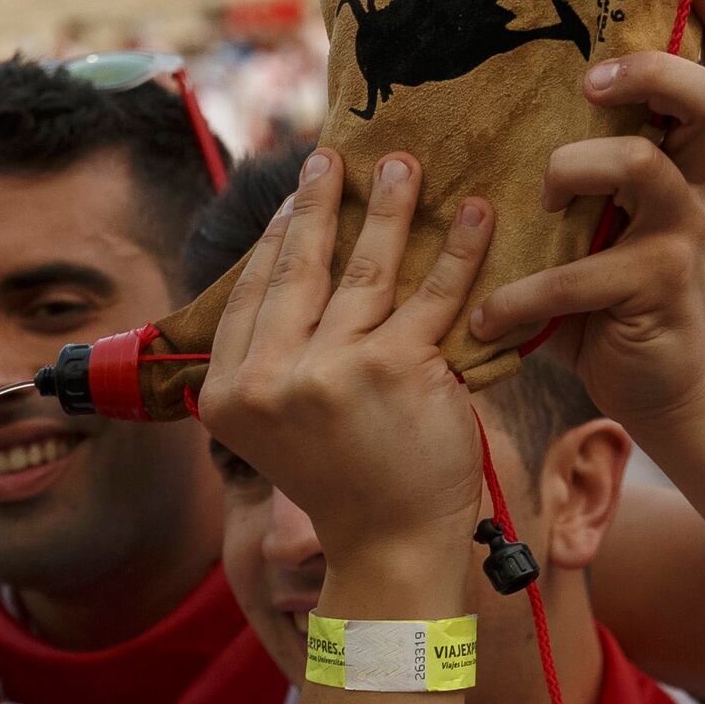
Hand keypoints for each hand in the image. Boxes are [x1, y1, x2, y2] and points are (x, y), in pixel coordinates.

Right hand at [195, 150, 498, 574]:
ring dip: (389, 207)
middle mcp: (269, 381)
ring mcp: (331, 374)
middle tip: (335, 156)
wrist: (391, 548)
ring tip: (406, 166)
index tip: (297, 196)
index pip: (251, 294)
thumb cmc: (345, 483)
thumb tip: (283, 272)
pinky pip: (432, 294)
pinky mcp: (397, 370)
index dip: (274, 237)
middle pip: (297, 269)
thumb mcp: (279, 429)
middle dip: (319, 202)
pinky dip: (459, 249)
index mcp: (228, 395)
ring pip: (363, 269)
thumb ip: (272, 364)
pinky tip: (476, 215)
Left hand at [470, 0, 704, 434]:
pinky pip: (584, 275)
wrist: (656, 391)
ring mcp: (679, 237)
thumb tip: (469, 109)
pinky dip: (524, 295)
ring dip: (573, 169)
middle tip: (592, 81)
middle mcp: (691, 186)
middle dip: (653, 72)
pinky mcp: (652, 292)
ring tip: (534, 197)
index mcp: (679, 158)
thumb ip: (562, 166)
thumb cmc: (606, 293)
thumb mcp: (592, 220)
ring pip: (642, 169)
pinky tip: (487, 316)